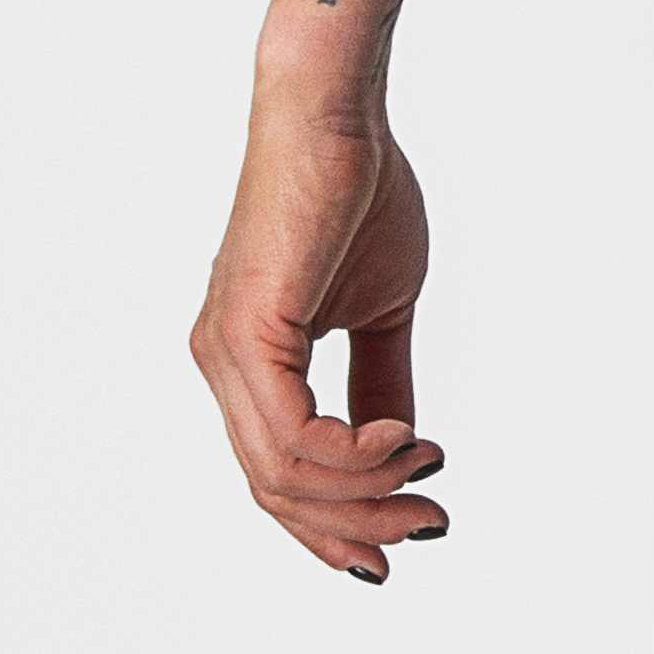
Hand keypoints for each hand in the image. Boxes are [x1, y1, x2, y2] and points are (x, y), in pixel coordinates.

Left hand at [191, 81, 447, 584]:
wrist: (336, 115)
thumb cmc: (355, 192)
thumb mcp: (381, 315)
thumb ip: (382, 386)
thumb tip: (403, 452)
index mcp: (249, 364)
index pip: (280, 477)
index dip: (339, 524)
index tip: (409, 538)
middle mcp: (223, 364)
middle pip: (277, 493)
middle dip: (360, 526)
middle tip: (429, 524)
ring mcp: (226, 351)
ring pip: (284, 477)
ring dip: (367, 493)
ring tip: (425, 473)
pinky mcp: (247, 331)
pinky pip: (293, 438)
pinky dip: (355, 456)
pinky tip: (401, 441)